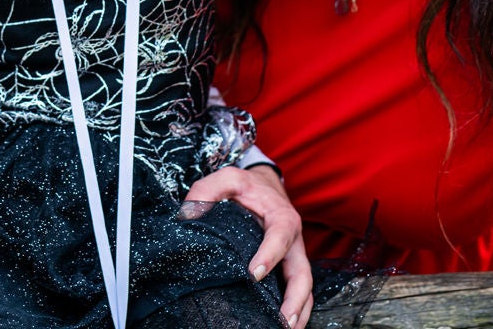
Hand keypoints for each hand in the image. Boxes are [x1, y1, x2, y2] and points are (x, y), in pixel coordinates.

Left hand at [186, 165, 312, 326]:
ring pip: (304, 285)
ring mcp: (294, 255)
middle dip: (295, 297)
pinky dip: (296, 307)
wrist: (265, 185)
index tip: (253, 274)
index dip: (270, 255)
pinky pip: (298, 288)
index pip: (280, 237)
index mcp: (281, 217)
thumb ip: (207, 190)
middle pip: (302, 271)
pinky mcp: (289, 265)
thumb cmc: (246, 186)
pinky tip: (282, 322)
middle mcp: (293, 239)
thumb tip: (187, 214)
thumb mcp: (227, 178)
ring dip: (299, 309)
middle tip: (283, 319)